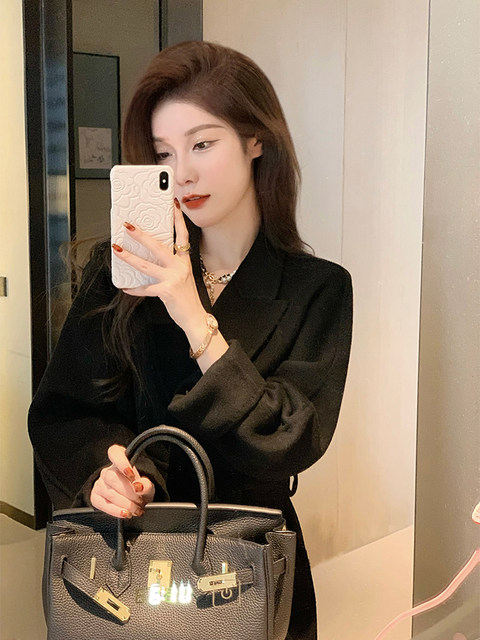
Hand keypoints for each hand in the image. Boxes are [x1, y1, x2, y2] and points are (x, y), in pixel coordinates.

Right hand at [90, 444, 154, 517]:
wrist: (134, 501)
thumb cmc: (139, 489)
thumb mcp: (147, 485)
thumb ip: (145, 484)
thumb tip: (138, 486)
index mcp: (120, 461)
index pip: (114, 452)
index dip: (121, 462)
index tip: (130, 473)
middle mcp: (107, 471)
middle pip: (112, 477)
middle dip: (128, 491)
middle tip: (140, 500)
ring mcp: (99, 484)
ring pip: (108, 492)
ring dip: (125, 503)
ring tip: (136, 509)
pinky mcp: (95, 498)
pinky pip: (103, 504)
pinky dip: (115, 510)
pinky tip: (125, 513)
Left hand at [112, 200, 205, 331]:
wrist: (195, 317)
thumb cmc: (186, 297)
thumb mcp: (183, 276)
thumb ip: (171, 265)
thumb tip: (150, 256)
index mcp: (184, 261)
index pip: (182, 236)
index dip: (178, 220)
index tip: (173, 205)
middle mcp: (180, 267)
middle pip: (159, 246)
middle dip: (142, 235)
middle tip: (128, 226)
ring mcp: (173, 278)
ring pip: (147, 265)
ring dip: (130, 257)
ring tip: (117, 250)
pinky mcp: (166, 291)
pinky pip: (145, 288)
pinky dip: (134, 289)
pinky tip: (125, 288)